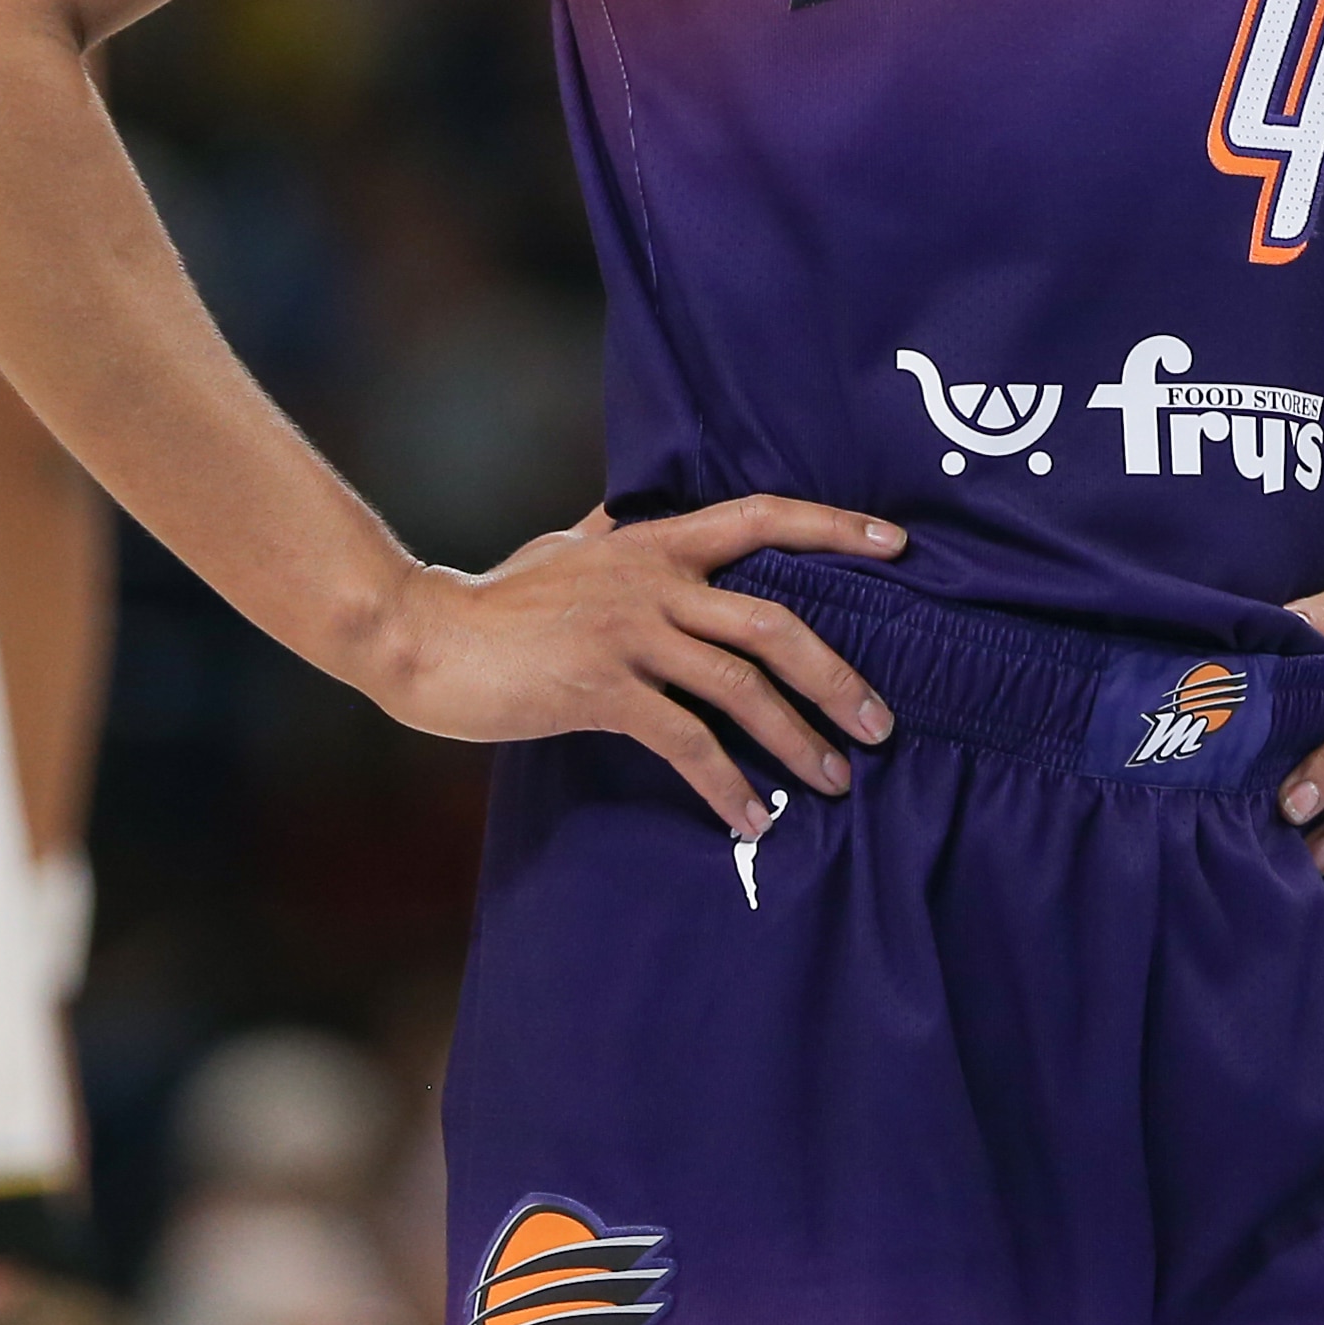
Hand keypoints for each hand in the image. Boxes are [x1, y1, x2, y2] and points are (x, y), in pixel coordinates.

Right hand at [354, 493, 902, 841]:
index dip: (833, 526)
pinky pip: (685, 740)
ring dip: (797, 739)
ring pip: (740, 686)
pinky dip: (726, 783)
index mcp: (654, 542)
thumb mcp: (567, 546)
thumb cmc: (498, 597)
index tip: (897, 546)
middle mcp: (654, 581)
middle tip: (881, 724)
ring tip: (835, 782)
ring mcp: (629, 635)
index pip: (761, 517)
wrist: (426, 637)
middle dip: (838, 676)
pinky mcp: (600, 688)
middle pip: (774, 622)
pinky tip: (752, 819)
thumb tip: (631, 505)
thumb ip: (613, 531)